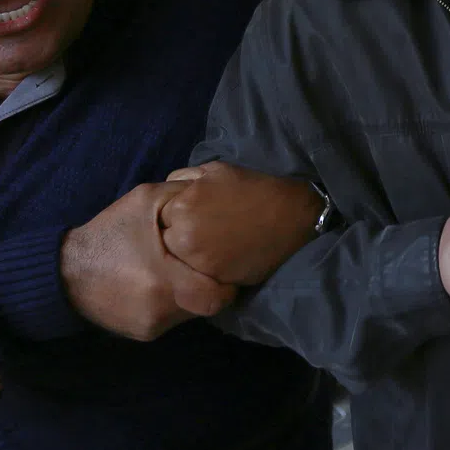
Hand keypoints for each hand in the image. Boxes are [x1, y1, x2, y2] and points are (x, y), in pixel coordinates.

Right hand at [61, 184, 236, 340]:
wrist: (65, 272)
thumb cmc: (111, 233)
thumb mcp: (146, 200)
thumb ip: (184, 194)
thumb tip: (217, 196)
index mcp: (163, 281)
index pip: (217, 294)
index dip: (227, 279)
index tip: (225, 261)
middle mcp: (159, 311)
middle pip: (208, 305)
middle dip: (214, 284)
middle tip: (211, 264)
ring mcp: (151, 327)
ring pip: (193, 313)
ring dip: (196, 293)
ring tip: (188, 270)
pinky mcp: (143, 334)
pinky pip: (174, 319)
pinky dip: (178, 302)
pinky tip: (168, 283)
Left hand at [161, 162, 321, 285]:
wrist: (291, 216)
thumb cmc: (254, 189)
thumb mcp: (216, 171)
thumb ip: (184, 179)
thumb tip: (167, 190)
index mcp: (180, 205)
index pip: (158, 217)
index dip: (173, 217)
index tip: (189, 218)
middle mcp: (182, 235)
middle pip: (163, 242)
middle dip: (175, 238)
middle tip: (199, 234)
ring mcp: (197, 260)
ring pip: (177, 263)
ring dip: (186, 257)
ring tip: (209, 248)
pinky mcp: (213, 278)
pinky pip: (196, 277)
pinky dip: (203, 270)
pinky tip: (220, 259)